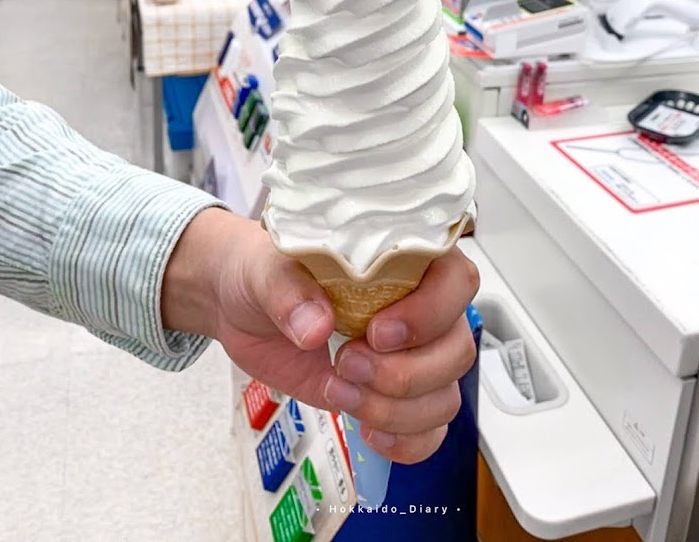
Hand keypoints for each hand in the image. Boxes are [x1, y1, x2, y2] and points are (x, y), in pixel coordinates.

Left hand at [162, 209, 478, 463]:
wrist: (241, 305)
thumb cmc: (264, 270)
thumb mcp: (268, 268)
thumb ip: (290, 291)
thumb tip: (315, 325)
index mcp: (403, 258)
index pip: (457, 280)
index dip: (429, 313)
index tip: (377, 331)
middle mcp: (419, 305)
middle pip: (457, 349)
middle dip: (402, 373)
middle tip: (345, 362)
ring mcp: (411, 354)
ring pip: (445, 395)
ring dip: (395, 409)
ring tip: (341, 388)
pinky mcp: (392, 394)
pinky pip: (429, 430)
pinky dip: (406, 441)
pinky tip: (367, 430)